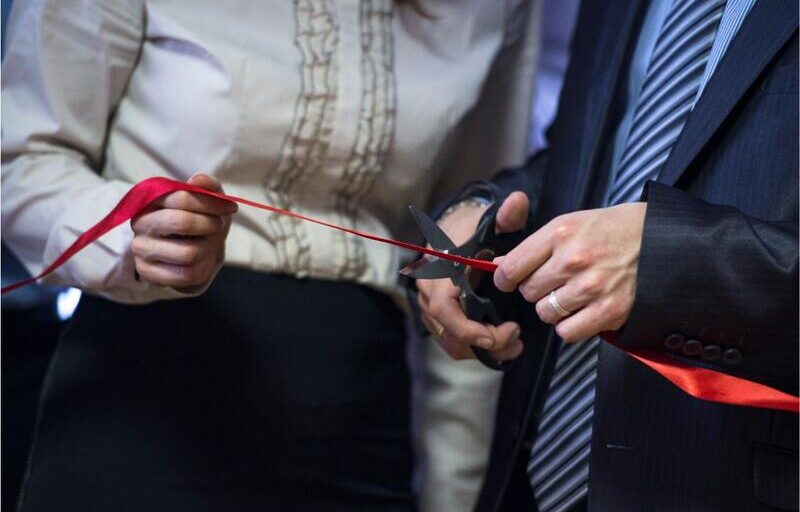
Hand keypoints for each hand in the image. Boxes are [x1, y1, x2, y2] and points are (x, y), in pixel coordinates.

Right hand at [131, 174, 236, 290]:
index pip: (181, 197)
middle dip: (209, 225)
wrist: (197, 250)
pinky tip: (199, 261)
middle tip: (217, 225)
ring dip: (207, 248)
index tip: (230, 208)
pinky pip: (186, 275)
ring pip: (188, 253)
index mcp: (151, 198)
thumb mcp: (209, 200)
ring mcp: (141, 248)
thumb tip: (197, 179)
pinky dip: (202, 269)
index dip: (211, 202)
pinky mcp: (147, 272)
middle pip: (182, 222)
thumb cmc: (202, 220)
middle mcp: (140, 222)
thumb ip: (207, 185)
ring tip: (206, 243)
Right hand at [417, 192, 529, 360]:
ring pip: (450, 342)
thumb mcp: (492, 221)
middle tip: (516, 339)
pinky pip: (451, 339)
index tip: (502, 334)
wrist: (450, 230)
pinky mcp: (435, 315)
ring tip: (513, 344)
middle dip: (484, 344)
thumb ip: (507, 216)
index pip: (444, 310)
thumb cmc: (473, 228)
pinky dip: (475, 346)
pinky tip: (501, 341)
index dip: (469, 329)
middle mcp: (429, 291)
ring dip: (482, 349)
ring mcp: (428, 305)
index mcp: (441, 271)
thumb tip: (519, 201)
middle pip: (449, 334)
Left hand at [494, 203, 645, 342]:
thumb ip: (535, 246)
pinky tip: (581, 312)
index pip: (511, 267)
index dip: (505, 278)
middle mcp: (573, 259)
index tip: (509, 280)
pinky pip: (567, 332)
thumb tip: (499, 266)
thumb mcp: (573, 223)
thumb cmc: (615, 229)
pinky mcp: (608, 310)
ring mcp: (591, 286)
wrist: (664, 239)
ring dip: (553, 308)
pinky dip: (570, 326)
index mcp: (560, 233)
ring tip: (571, 295)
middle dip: (536, 289)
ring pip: (545, 313)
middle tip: (554, 282)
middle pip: (528, 292)